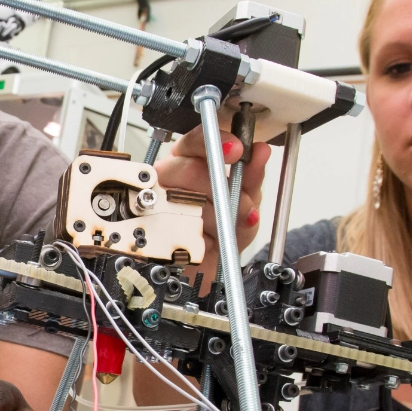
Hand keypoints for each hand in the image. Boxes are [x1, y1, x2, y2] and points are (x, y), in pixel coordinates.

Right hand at [155, 132, 271, 263]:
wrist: (209, 269)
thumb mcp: (244, 201)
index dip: (214, 142)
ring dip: (215, 218)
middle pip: (186, 169)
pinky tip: (208, 241)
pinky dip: (200, 238)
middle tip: (238, 203)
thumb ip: (251, 177)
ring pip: (183, 200)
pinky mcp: (152, 231)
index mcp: (188, 162)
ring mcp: (157, 203)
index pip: (194, 141)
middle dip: (220, 189)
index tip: (235, 149)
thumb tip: (259, 151)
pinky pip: (175, 229)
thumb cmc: (221, 230)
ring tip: (223, 229)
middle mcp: (169, 178)